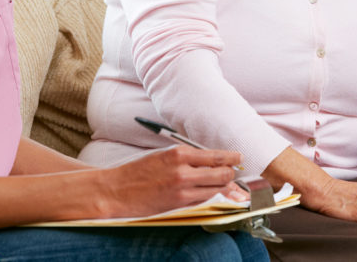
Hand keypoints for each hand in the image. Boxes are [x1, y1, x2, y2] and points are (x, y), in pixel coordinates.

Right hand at [102, 145, 242, 217]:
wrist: (117, 190)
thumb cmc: (139, 172)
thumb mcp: (164, 156)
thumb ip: (188, 159)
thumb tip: (212, 162)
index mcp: (179, 153)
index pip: (215, 155)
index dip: (232, 158)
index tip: (239, 158)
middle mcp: (183, 170)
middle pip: (222, 173)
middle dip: (231, 174)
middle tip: (233, 174)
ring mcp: (182, 188)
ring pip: (217, 189)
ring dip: (225, 188)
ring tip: (228, 186)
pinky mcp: (179, 203)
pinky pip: (205, 200)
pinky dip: (213, 197)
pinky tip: (215, 195)